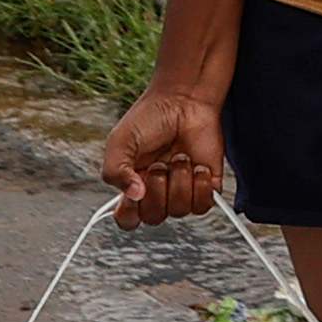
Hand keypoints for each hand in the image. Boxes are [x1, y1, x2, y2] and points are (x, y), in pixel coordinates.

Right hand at [101, 88, 227, 226]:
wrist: (184, 101)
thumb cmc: (150, 118)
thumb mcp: (120, 142)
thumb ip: (115, 171)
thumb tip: (133, 196)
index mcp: (133, 186)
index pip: (128, 220)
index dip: (130, 213)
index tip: (135, 190)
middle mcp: (157, 193)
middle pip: (154, 218)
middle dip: (157, 189)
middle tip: (159, 163)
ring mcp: (182, 191)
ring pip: (179, 211)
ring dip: (179, 181)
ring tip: (179, 157)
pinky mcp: (206, 186)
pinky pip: (203, 206)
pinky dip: (200, 186)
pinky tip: (197, 165)